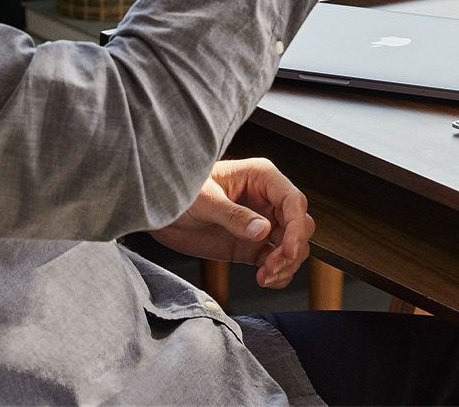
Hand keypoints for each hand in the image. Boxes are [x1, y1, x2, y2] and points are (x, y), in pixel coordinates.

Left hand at [150, 158, 313, 290]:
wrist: (158, 212)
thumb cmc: (180, 192)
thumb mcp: (205, 200)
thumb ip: (234, 216)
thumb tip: (263, 230)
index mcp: (260, 178)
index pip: (293, 200)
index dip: (296, 226)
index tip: (288, 250)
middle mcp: (266, 200)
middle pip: (299, 225)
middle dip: (292, 249)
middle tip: (272, 266)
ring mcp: (261, 224)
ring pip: (292, 245)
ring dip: (286, 265)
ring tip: (265, 276)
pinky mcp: (252, 246)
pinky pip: (276, 261)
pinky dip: (277, 274)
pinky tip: (264, 279)